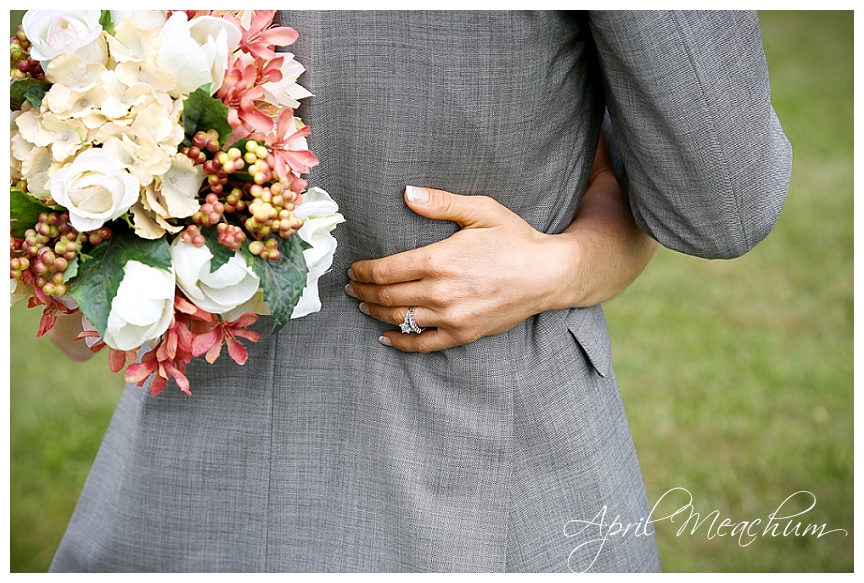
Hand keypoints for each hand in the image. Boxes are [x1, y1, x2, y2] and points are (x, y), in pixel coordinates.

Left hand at [346, 186, 575, 351]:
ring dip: (374, 314)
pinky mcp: (464, 334)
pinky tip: (386, 337)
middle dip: (363, 292)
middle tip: (351, 288)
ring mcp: (451, 317)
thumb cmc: (515, 239)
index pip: (385, 271)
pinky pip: (423, 344)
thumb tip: (407, 194)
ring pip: (399, 320)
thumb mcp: (481, 211)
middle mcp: (440, 292)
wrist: (548, 275)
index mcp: (438, 260)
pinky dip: (399, 342)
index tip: (354, 269)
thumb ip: (441, 203)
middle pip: (386, 297)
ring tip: (363, 306)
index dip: (363, 272)